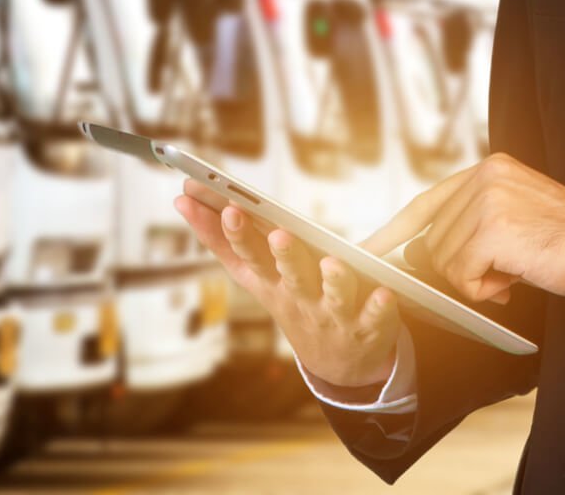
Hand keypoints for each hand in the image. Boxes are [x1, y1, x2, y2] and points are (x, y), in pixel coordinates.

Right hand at [174, 179, 400, 387]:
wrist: (337, 364)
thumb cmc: (290, 301)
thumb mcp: (254, 275)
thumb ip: (218, 239)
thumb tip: (180, 200)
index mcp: (270, 281)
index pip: (248, 256)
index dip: (236, 235)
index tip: (227, 207)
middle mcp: (299, 298)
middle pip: (289, 274)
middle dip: (284, 255)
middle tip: (277, 233)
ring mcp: (332, 315)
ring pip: (334, 296)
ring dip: (333, 281)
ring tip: (333, 264)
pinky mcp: (366, 327)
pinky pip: (375, 318)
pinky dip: (380, 308)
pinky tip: (385, 294)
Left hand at [365, 153, 564, 304]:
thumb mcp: (516, 225)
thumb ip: (472, 230)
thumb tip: (419, 255)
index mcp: (491, 169)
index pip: (427, 202)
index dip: (394, 230)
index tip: (365, 249)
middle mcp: (486, 175)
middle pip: (433, 239)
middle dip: (458, 269)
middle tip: (504, 275)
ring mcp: (488, 198)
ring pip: (446, 260)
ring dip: (477, 281)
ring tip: (518, 273)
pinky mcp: (494, 228)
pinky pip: (462, 275)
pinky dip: (485, 289)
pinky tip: (517, 280)